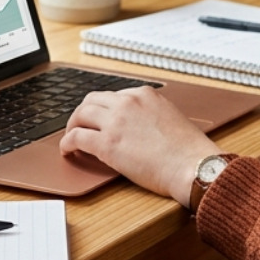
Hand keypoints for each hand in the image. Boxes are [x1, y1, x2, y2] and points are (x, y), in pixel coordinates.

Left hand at [59, 86, 221, 206]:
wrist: (192, 166)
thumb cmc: (188, 150)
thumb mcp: (170, 118)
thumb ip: (150, 115)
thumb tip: (136, 126)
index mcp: (145, 94)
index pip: (114, 96)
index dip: (104, 109)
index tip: (101, 119)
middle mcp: (128, 102)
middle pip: (92, 100)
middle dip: (83, 112)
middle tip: (80, 125)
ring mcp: (116, 121)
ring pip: (81, 114)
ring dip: (72, 125)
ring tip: (71, 136)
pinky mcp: (107, 143)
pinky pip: (76, 137)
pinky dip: (67, 142)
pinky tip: (68, 150)